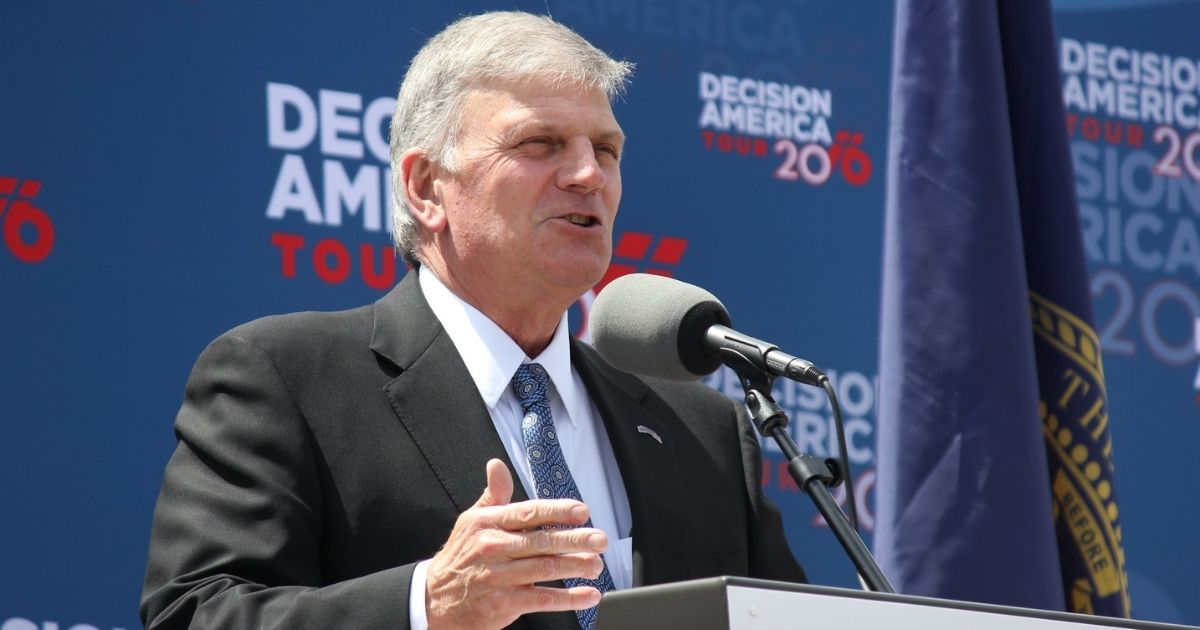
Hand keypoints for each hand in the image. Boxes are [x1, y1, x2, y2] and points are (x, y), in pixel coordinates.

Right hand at [425, 459, 607, 629]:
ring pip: (544, 570)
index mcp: (488, 524)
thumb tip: (497, 465)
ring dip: (575, 567)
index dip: (556, 511)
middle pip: (540, 542)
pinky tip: (588, 595)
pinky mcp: (503, 604)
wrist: (434, 599)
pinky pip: (541, 600)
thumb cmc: (461, 556)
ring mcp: (499, 578)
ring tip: (597, 564)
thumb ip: (493, 494)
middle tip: (599, 539)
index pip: (527, 513)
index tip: (581, 511)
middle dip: (574, 540)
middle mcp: (493, 549)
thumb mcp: (471, 520)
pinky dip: (568, 599)